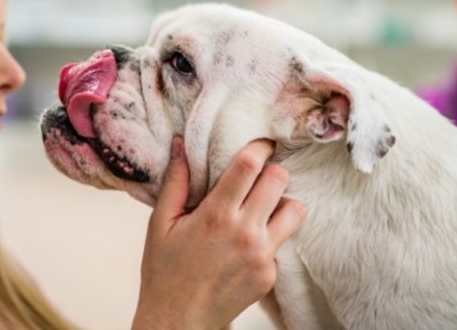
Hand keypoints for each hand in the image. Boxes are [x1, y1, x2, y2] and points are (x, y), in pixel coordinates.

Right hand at [132, 137, 306, 329]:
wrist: (178, 323)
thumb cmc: (165, 272)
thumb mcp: (160, 224)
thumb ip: (175, 181)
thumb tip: (180, 144)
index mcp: (216, 215)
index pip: (250, 166)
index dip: (259, 147)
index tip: (261, 144)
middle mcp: (246, 232)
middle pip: (280, 180)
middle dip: (272, 170)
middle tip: (258, 175)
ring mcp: (262, 255)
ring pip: (295, 209)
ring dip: (282, 200)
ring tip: (262, 205)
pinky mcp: (270, 274)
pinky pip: (283, 240)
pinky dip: (272, 232)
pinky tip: (250, 240)